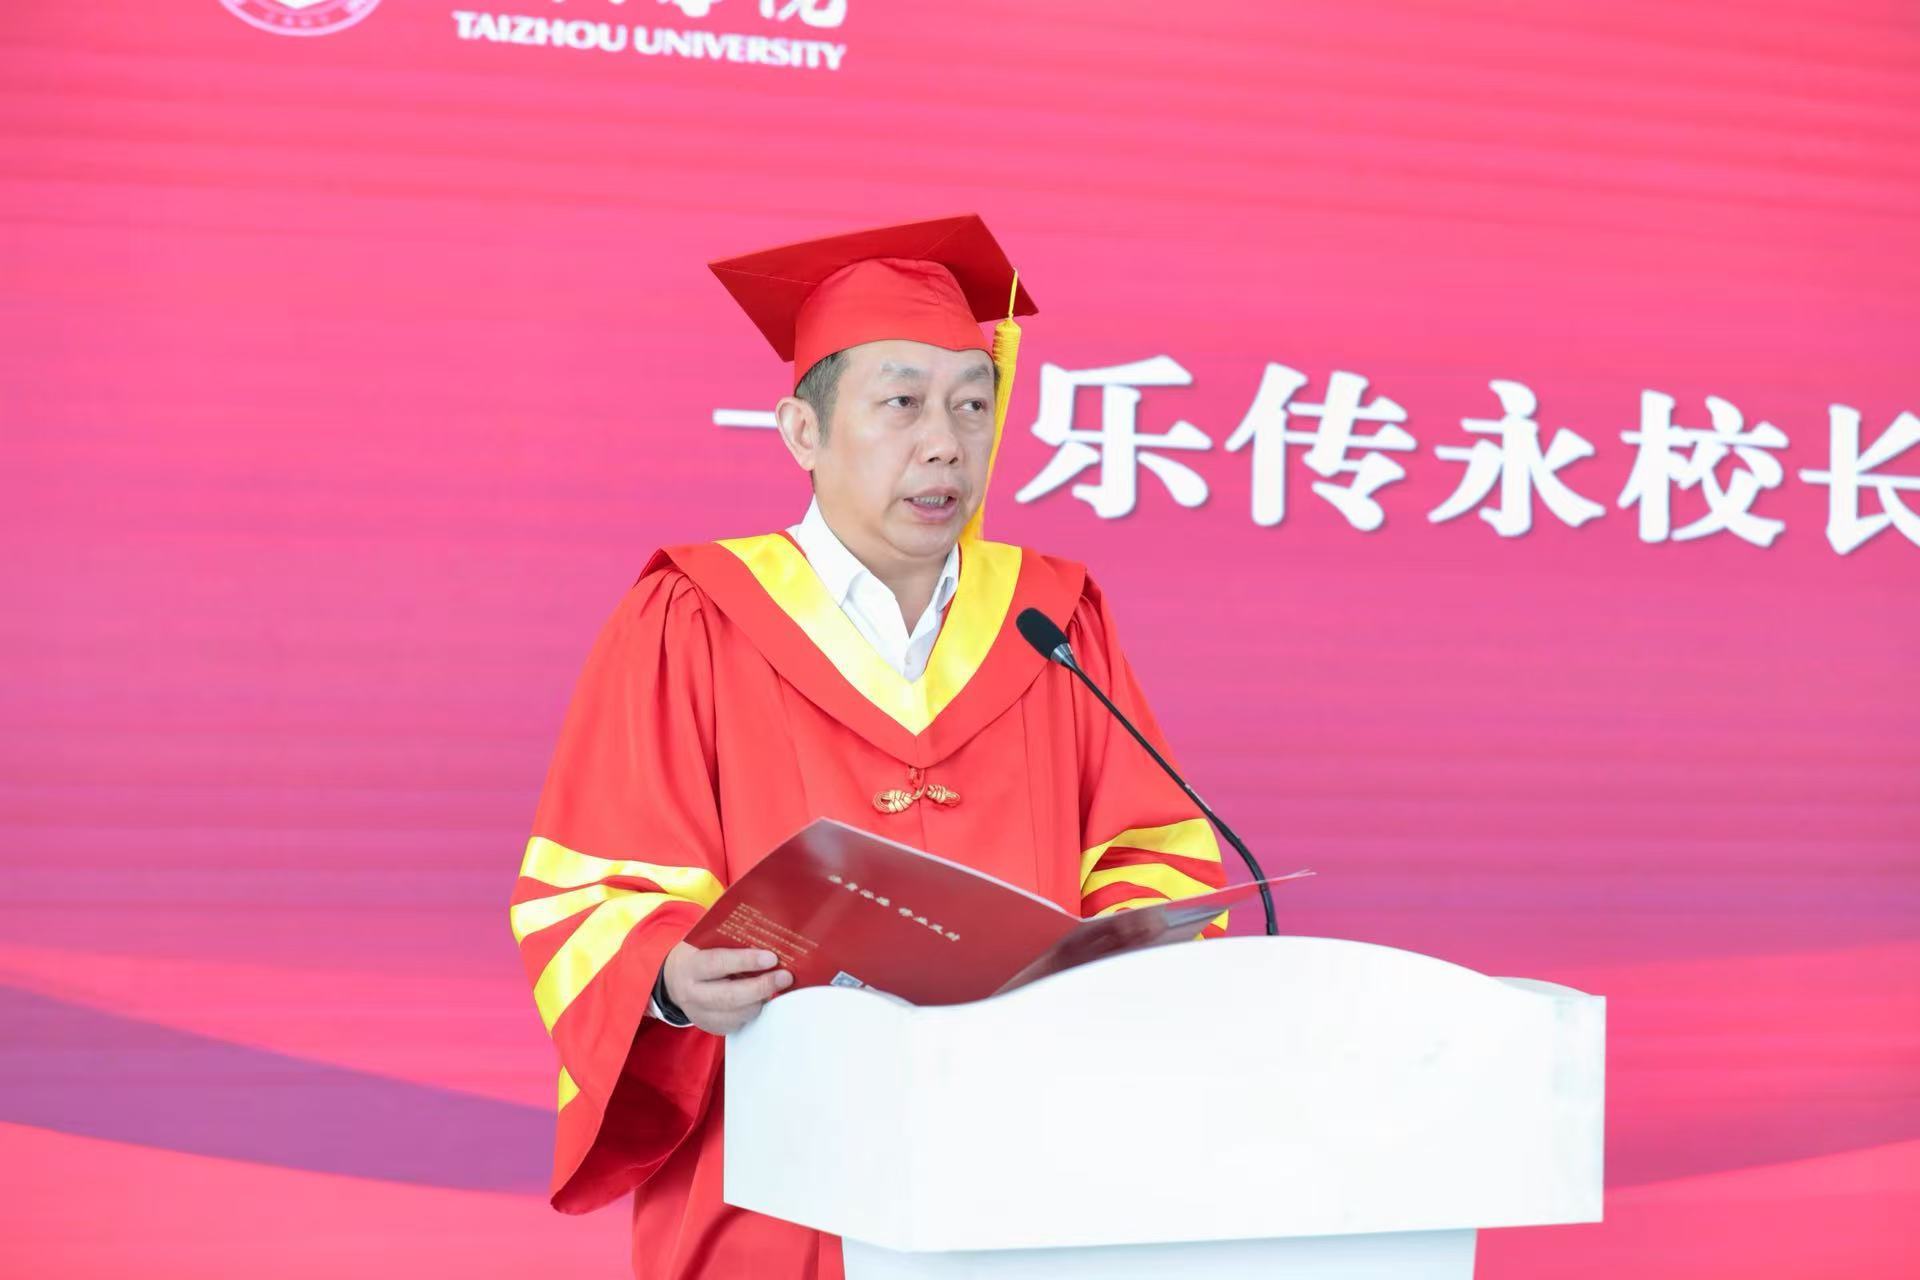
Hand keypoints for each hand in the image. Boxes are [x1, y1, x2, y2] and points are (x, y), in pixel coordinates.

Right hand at [661, 943, 792, 1034]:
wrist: (675, 979)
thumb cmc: (699, 954)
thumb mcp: (706, 942)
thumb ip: (730, 940)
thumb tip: (767, 936)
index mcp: (690, 966)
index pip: (718, 963)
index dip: (746, 961)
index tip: (771, 958)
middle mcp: (692, 993)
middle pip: (730, 996)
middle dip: (762, 986)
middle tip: (785, 976)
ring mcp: (700, 1014)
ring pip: (738, 1013)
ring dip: (761, 999)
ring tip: (776, 984)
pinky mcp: (711, 1027)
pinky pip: (739, 1023)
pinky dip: (754, 1009)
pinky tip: (761, 996)